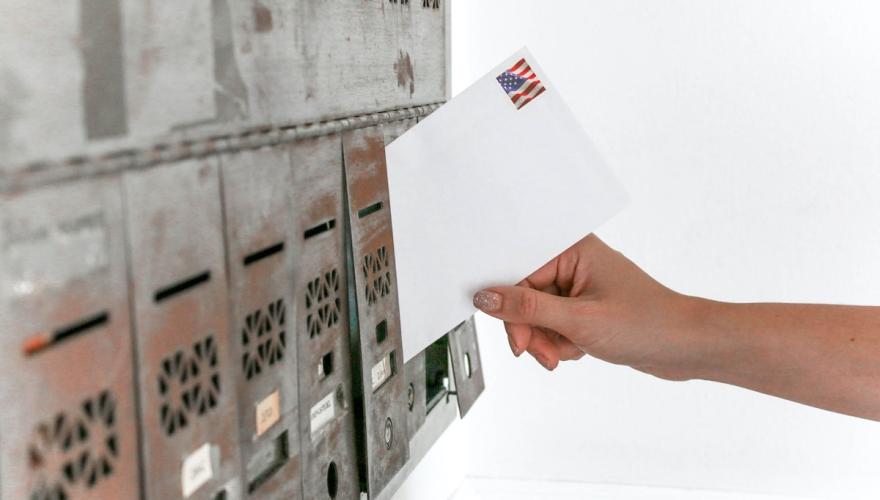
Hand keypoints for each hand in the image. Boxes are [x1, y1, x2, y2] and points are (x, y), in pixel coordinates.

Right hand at [473, 234, 698, 378]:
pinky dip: (560, 342)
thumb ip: (527, 309)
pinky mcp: (584, 306)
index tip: (517, 337)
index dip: (512, 308)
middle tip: (543, 352)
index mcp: (572, 248)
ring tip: (566, 353)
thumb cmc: (648, 323)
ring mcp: (579, 285)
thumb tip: (487, 298)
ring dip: (546, 340)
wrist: (686, 346)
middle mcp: (574, 262)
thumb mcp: (579, 320)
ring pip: (537, 315)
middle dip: (532, 329)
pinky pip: (553, 324)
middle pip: (525, 296)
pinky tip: (578, 349)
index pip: (518, 274)